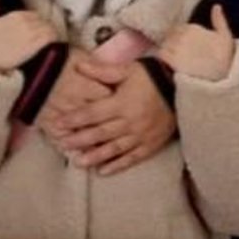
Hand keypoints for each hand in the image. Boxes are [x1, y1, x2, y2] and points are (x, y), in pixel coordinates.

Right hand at [0, 0, 57, 74]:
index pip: (34, 15)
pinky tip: (55, 44)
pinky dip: (55, 39)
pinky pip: (50, 38)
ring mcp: (30, 34)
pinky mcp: (34, 45)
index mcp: (15, 15)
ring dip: (52, 34)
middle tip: (46, 37)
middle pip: (43, 21)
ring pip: (49, 28)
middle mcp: (25, 22)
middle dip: (45, 28)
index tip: (37, 29)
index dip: (37, 22)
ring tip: (53, 41)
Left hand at [38, 58, 174, 173]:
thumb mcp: (128, 70)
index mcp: (122, 102)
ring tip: (78, 163)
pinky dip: (118, 165)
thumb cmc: (151, 78)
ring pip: (114, 149)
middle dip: (79, 140)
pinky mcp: (151, 144)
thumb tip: (78, 66)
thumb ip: (102, 71)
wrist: (180, 89)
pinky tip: (103, 171)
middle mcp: (130, 121)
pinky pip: (132, 158)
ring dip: (95, 156)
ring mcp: (141, 135)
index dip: (74, 119)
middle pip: (100, 133)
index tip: (58, 124)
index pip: (93, 113)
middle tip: (62, 145)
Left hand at [157, 5, 236, 83]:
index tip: (182, 40)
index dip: (179, 33)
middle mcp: (183, 36)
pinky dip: (160, 55)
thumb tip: (216, 6)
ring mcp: (176, 48)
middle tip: (175, 49)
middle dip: (171, 40)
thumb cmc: (224, 58)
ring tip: (170, 54)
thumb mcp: (225, 36)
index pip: (179, 27)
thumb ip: (219, 20)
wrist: (220, 78)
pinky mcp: (172, 60)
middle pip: (169, 34)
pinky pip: (160, 53)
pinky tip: (164, 59)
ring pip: (164, 43)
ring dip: (165, 47)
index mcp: (193, 28)